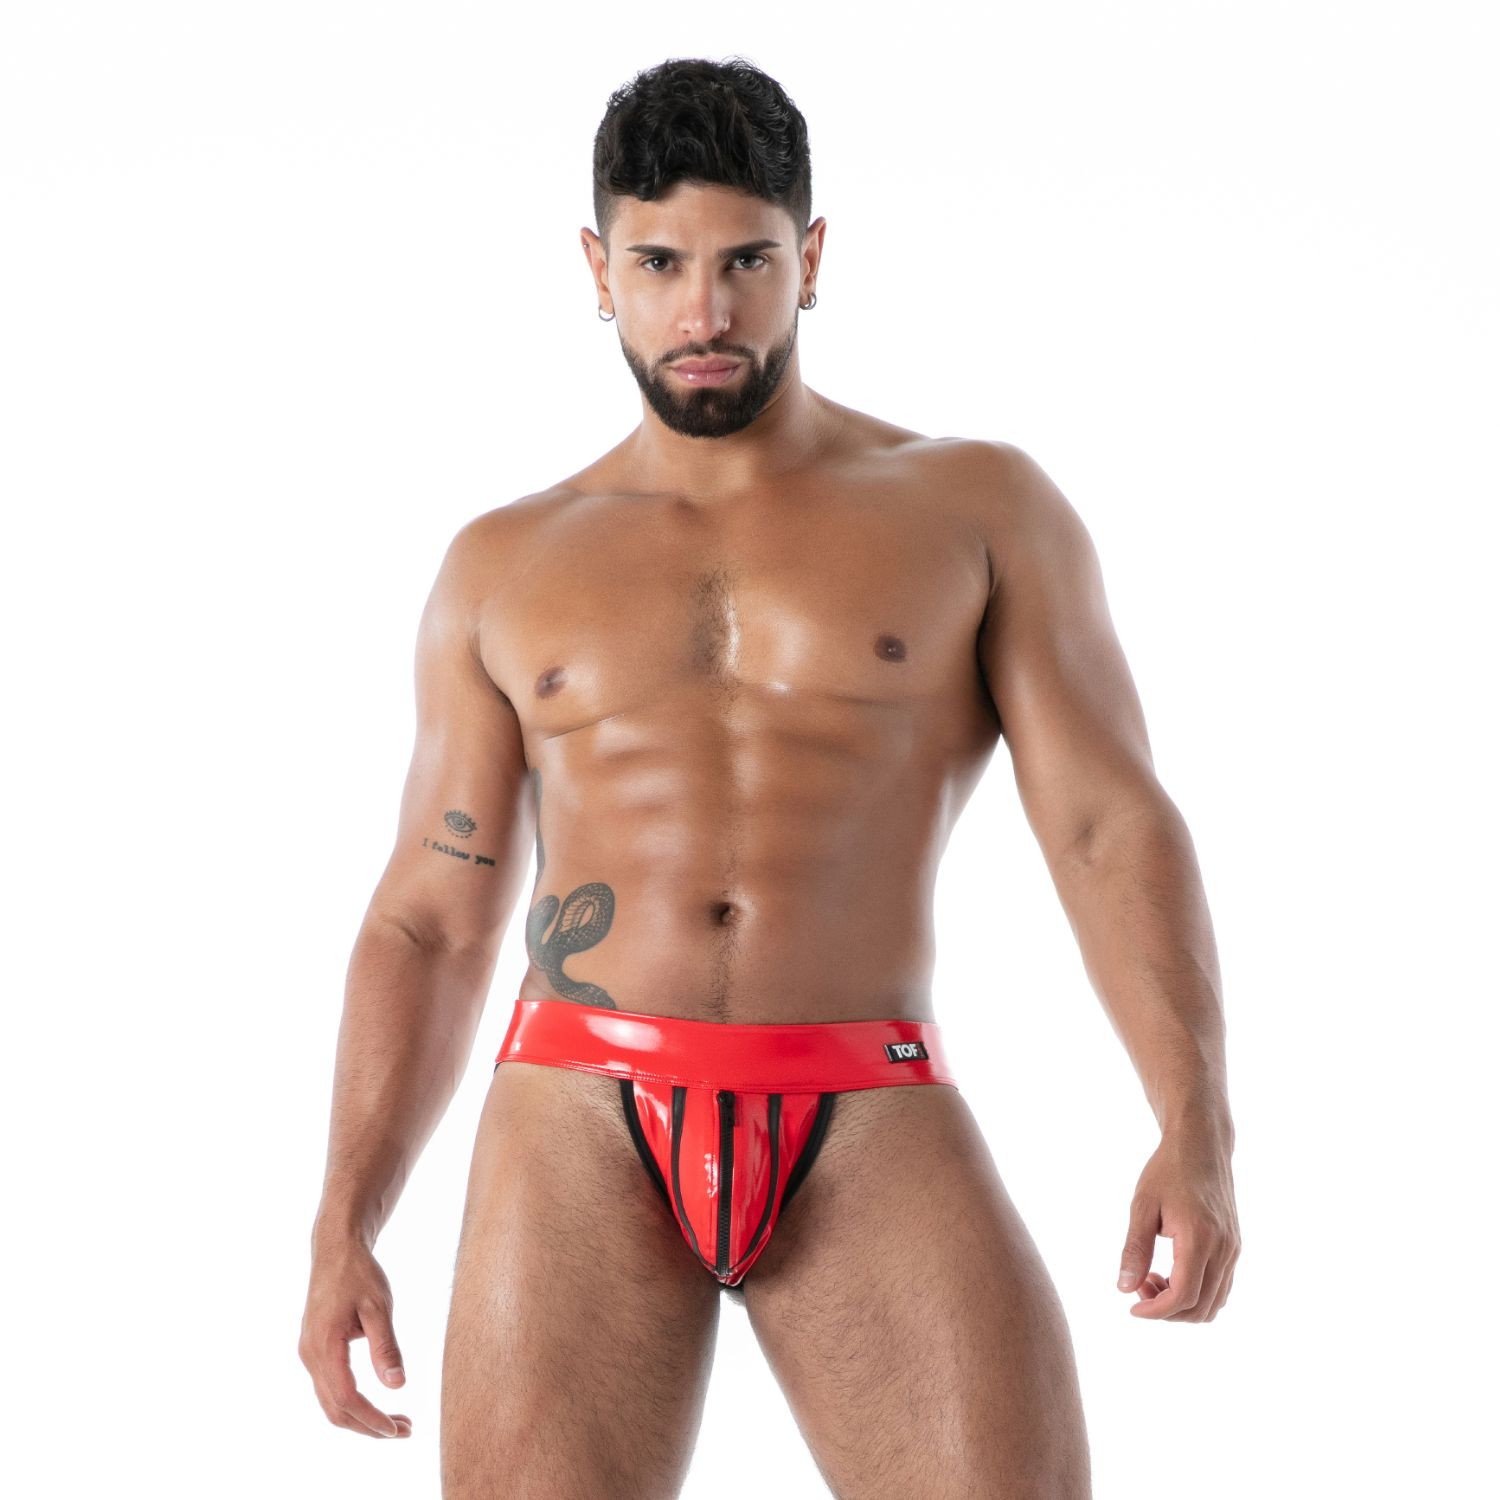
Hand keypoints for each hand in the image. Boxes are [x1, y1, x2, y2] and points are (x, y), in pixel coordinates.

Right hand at [299, 1237, 412, 1437]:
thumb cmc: (359, 1273)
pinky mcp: (314, 1351)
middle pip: (335, 1410)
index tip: (397, 1429)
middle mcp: (310, 1356)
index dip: (371, 1419)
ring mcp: (309, 1354)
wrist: (335, 1250)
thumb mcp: (379, 1306)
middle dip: (369, 1427)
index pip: (346, 1398)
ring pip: (331, 1403)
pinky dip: (352, 1404)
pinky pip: (329, 1389)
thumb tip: (398, 1386)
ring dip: (361, 1419)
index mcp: (324, 1345)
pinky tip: (376, 1404)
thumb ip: (385, 1346)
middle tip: (405, 1431)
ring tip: (397, 1422)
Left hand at [1117, 1127, 1239, 1321]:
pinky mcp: (1234, 1247)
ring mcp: (1233, 1250)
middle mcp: (1224, 1249)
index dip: (1157, 1311)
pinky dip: (1196, 1293)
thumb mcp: (1142, 1205)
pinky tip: (1170, 1272)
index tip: (1132, 1307)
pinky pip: (1220, 1287)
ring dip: (1182, 1304)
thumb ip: (1134, 1248)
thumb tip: (1124, 1288)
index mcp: (1200, 1238)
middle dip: (1166, 1310)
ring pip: (1214, 1302)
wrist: (1201, 1145)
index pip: (1184, 1296)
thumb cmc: (1167, 1170)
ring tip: (1152, 1278)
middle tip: (1138, 1285)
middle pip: (1201, 1307)